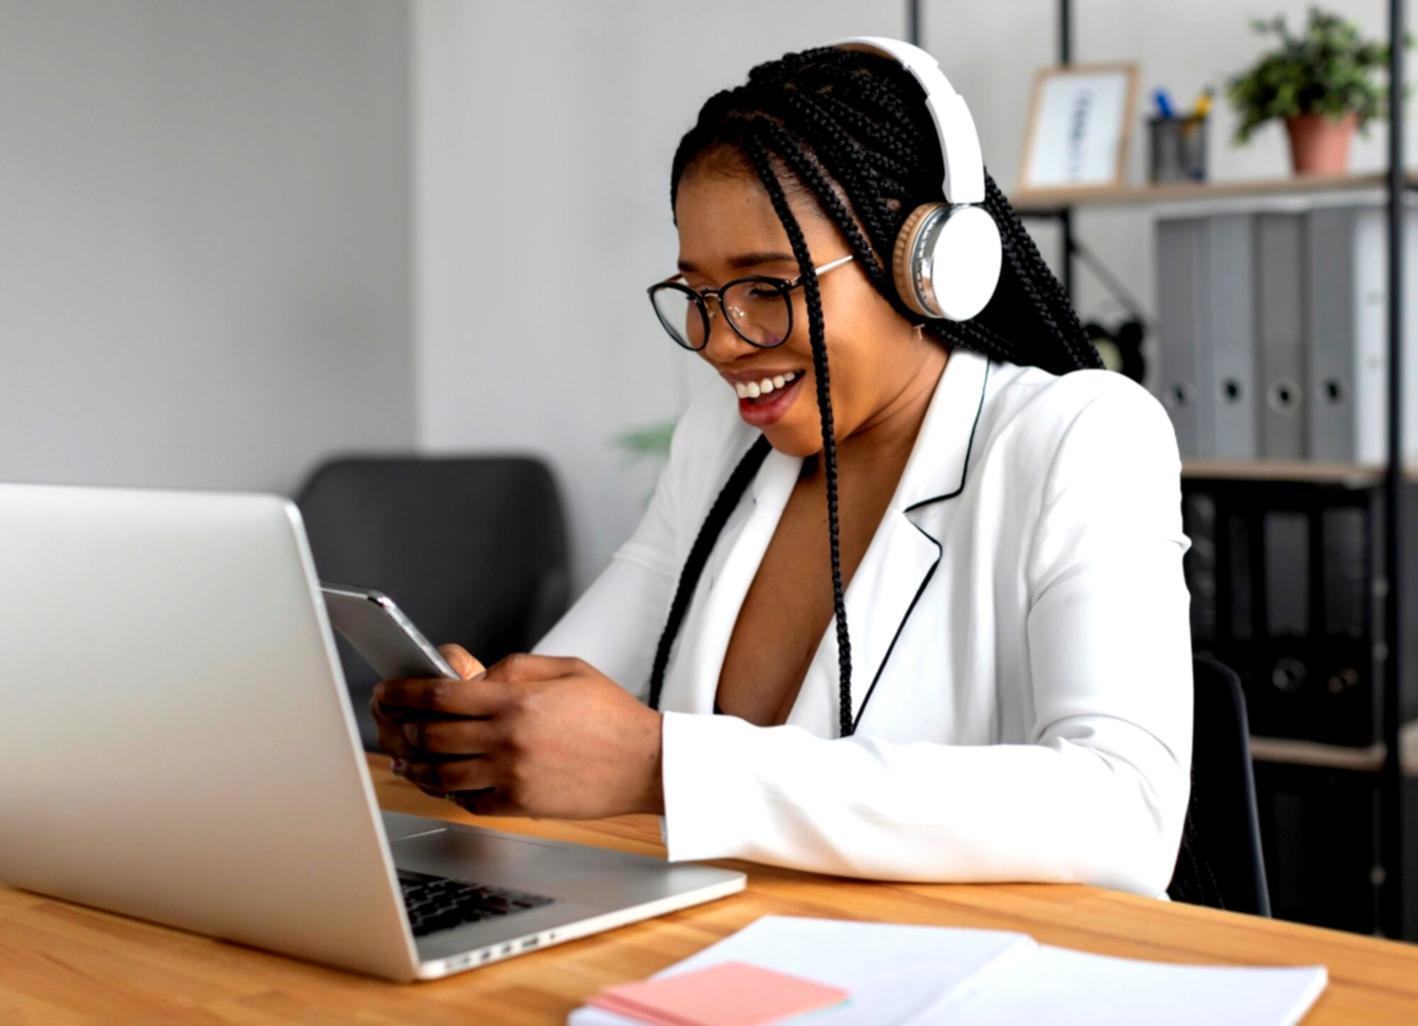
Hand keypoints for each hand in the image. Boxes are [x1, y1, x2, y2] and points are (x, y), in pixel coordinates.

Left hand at [372, 651, 663, 819]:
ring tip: (407, 760)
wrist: (646, 763)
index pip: (442, 694)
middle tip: (391, 723)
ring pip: (442, 774)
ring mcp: (513, 775)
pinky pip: (470, 801)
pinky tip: (447, 783)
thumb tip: (472, 678)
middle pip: (432, 735)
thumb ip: (515, 668)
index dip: (405, 691)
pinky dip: (452, 791)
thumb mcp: (566, 669)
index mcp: (517, 700)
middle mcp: (509, 739)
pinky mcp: (522, 804)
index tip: (389, 690)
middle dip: (402, 727)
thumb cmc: (611, 715)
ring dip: (417, 766)